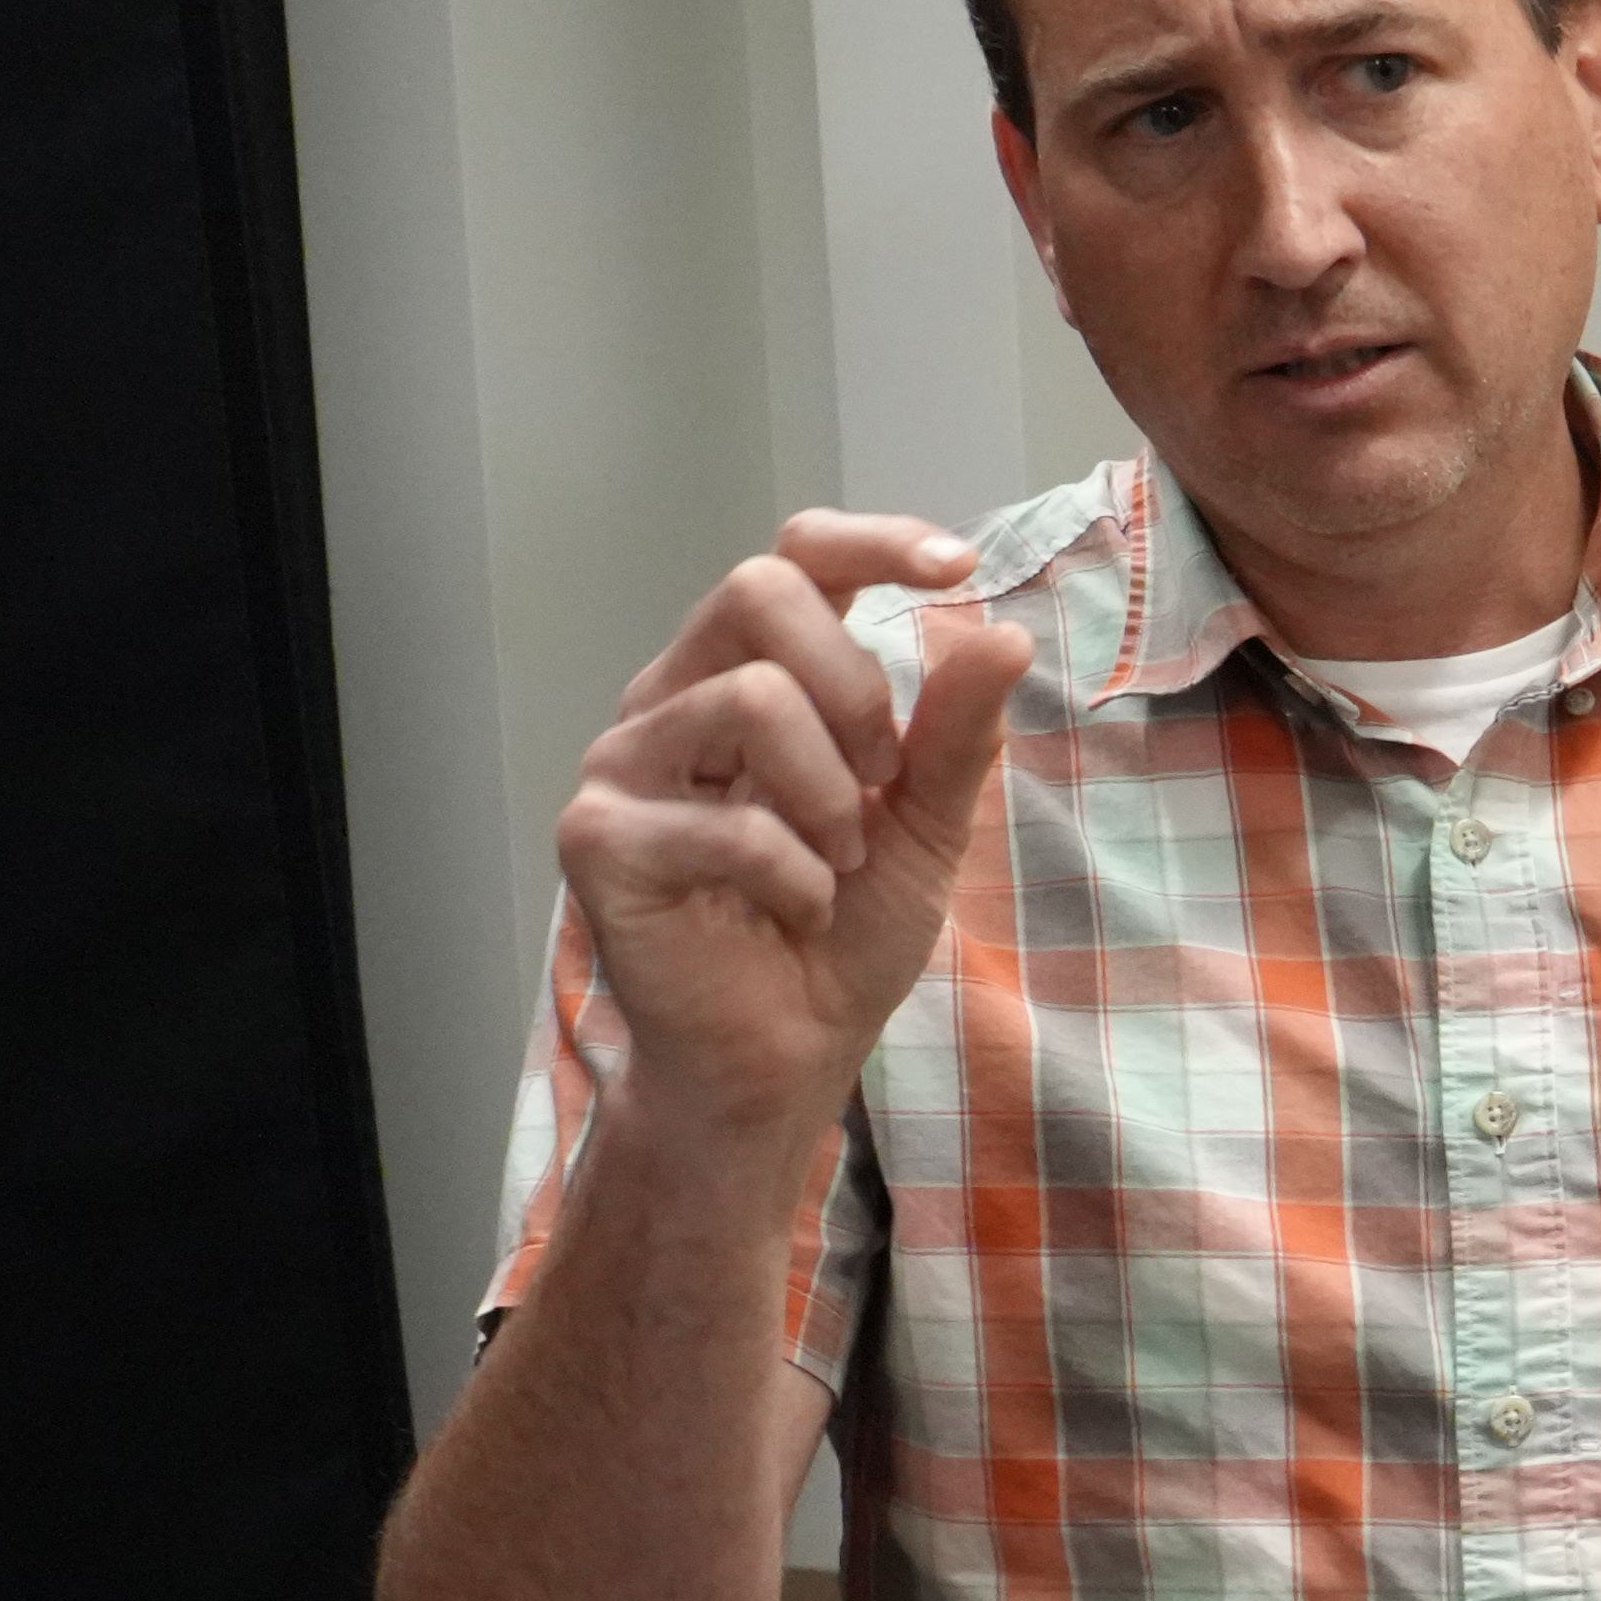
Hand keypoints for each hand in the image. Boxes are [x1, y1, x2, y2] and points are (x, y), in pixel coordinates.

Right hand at [557, 514, 1036, 1141]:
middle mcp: (673, 699)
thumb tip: (1002, 632)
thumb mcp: (924, 824)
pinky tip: (795, 911)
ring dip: (830, 796)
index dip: (872, 542)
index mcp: (745, 676)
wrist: (786, 1058)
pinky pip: (728, 821)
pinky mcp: (598, 838)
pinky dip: (794, 876)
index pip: (793, 557)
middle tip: (880, 782)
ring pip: (752, 696)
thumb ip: (955, 733)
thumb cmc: (841, 936)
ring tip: (836, 866)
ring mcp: (623, 764)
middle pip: (760, 589)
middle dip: (856, 686)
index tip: (956, 566)